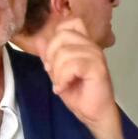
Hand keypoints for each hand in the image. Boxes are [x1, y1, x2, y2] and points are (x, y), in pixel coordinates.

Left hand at [43, 19, 123, 138]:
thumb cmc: (79, 95)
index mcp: (84, 44)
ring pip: (65, 52)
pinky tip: (64, 88)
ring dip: (57, 72)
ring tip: (60, 85)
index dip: (56, 37)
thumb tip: (39, 40)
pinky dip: (63, 78)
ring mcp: (96, 56)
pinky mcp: (98, 68)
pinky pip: (73, 65)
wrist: (94, 115)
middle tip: (52, 73)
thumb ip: (49, 56)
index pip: (70, 23)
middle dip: (51, 55)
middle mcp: (91, 46)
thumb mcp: (57, 73)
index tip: (51, 59)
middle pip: (63, 35)